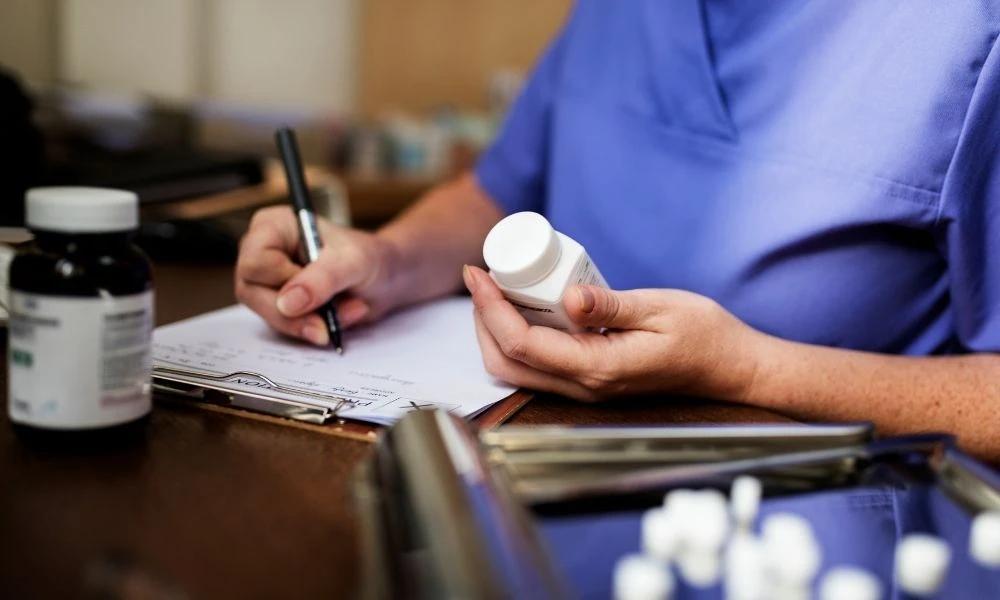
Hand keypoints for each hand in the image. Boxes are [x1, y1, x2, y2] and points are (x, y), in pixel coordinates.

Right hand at [235, 206, 401, 344]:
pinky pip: (284, 328)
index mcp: (272, 226)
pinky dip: (315, 328)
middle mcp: (261, 252)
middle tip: (335, 313)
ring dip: (312, 321)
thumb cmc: (369, 258)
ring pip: (269, 316)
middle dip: (299, 311)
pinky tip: (340, 316)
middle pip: (253, 293)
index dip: (284, 280)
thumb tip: (288, 304)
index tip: (318, 284)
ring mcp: (266, 282)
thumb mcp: (352, 263)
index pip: (255, 262)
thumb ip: (322, 279)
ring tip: (348, 308)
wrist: (385, 279)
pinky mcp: (277, 306)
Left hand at [462, 265, 763, 401]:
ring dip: (495, 331)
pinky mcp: (589, 381)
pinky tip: (523, 307)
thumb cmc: (702, 335)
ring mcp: (585, 388)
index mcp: (598, 368)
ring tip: (495, 290)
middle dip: (481, 321)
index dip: (489, 308)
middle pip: (505, 363)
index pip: (522, 343)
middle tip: (481, 278)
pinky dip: (516, 338)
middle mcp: (584, 386)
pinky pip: (536, 366)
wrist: (729, 367)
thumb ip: (612, 306)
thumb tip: (568, 297)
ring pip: (516, 370)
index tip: (477, 273)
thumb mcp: (660, 309)